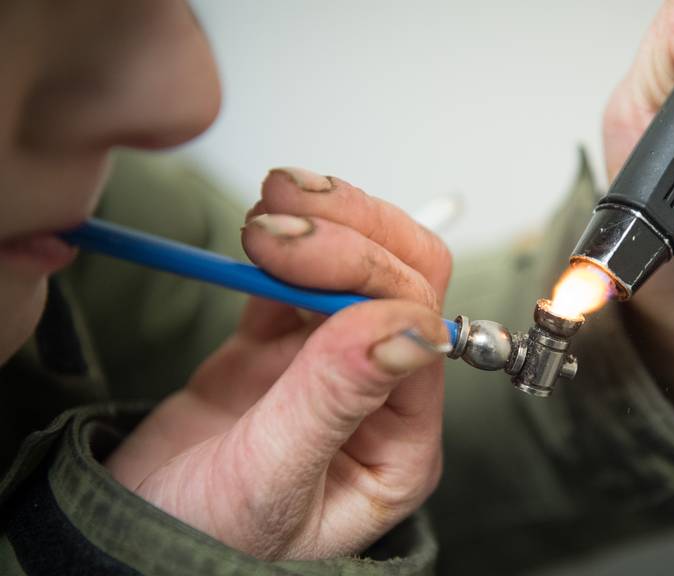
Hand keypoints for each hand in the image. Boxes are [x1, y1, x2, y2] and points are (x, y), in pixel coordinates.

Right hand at [105, 167, 452, 559]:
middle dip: (349, 234)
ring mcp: (331, 367)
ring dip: (323, 223)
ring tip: (269, 202)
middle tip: (280, 209)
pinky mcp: (281, 350)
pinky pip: (296, 283)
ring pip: (358, 269)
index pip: (418, 329)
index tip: (292, 252)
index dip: (365, 274)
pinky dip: (282, 248)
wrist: (125, 545)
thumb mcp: (269, 481)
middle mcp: (380, 397)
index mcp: (401, 441)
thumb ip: (334, 401)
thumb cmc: (205, 542)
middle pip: (402, 282)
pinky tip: (256, 234)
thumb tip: (411, 328)